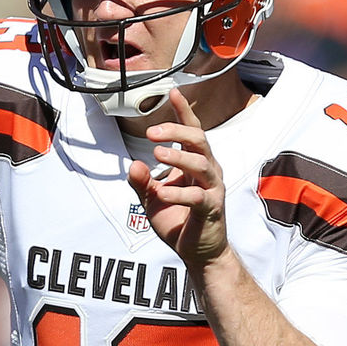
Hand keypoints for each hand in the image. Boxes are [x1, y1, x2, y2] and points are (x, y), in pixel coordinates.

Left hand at [127, 88, 230, 271]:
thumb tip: (133, 164)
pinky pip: (198, 196)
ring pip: (201, 164)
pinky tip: (161, 192)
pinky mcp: (212, 209)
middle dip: (176, 131)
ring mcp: (213, 189)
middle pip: (198, 140)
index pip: (192, 132)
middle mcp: (208, 171)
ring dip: (178, 156)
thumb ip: (141, 182)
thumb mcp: (152, 199)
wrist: (199, 253)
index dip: (183, 112)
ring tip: (156, 154)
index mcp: (195, 164)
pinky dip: (178, 193)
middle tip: (151, 133)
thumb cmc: (179, 221)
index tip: (173, 92)